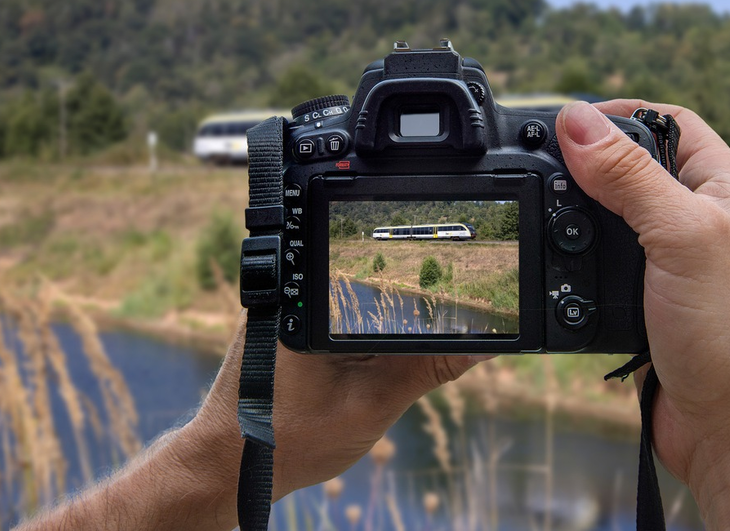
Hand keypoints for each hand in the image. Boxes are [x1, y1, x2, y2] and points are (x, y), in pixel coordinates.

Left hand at [189, 314, 489, 528]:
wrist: (230, 464)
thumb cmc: (291, 439)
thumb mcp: (373, 405)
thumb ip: (429, 369)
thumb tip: (481, 347)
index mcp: (312, 301)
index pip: (385, 281)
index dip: (426, 296)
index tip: (455, 315)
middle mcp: (294, 292)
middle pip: (371, 288)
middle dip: (404, 313)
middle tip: (408, 352)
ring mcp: (285, 308)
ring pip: (354, 305)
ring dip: (379, 328)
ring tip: (376, 363)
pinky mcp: (283, 325)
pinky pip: (334, 319)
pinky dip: (357, 338)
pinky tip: (361, 363)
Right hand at [556, 100, 729, 528]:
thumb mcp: (680, 238)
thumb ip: (629, 177)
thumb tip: (576, 123)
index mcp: (722, 188)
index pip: (668, 122)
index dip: (617, 114)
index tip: (565, 121)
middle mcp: (698, 218)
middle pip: (634, 165)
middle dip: (587, 161)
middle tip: (542, 164)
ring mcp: (671, 259)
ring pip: (613, 214)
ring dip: (577, 209)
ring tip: (542, 207)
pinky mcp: (646, 296)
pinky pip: (603, 259)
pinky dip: (576, 254)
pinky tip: (557, 258)